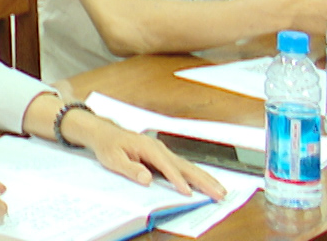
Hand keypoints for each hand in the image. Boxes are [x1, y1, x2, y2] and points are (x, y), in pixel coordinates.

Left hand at [64, 111, 226, 200]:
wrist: (105, 134)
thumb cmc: (109, 146)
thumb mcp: (113, 159)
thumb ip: (130, 169)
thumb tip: (147, 178)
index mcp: (148, 148)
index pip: (166, 166)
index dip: (177, 180)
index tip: (188, 193)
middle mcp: (159, 149)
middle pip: (184, 166)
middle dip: (202, 180)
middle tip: (218, 193)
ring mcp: (163, 152)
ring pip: (188, 166)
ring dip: (205, 179)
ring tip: (220, 190)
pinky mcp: (164, 156)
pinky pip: (183, 167)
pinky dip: (196, 175)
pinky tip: (206, 182)